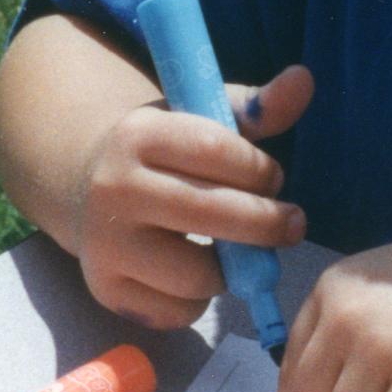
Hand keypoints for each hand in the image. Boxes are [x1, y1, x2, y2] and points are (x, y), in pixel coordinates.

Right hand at [70, 65, 312, 329]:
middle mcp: (114, 189)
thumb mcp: (204, 118)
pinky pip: (178, 312)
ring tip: (232, 247)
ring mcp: (106, 245)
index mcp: (139, 134)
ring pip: (199, 275)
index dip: (261, 170)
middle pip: (214, 215)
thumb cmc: (166, 150)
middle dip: (268, 223)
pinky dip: (200, 300)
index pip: (219, 152)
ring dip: (232, 268)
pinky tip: (196, 271)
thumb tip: (305, 79)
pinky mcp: (106, 290)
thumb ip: (258, 106)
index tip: (273, 178)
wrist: (86, 183)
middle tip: (291, 223)